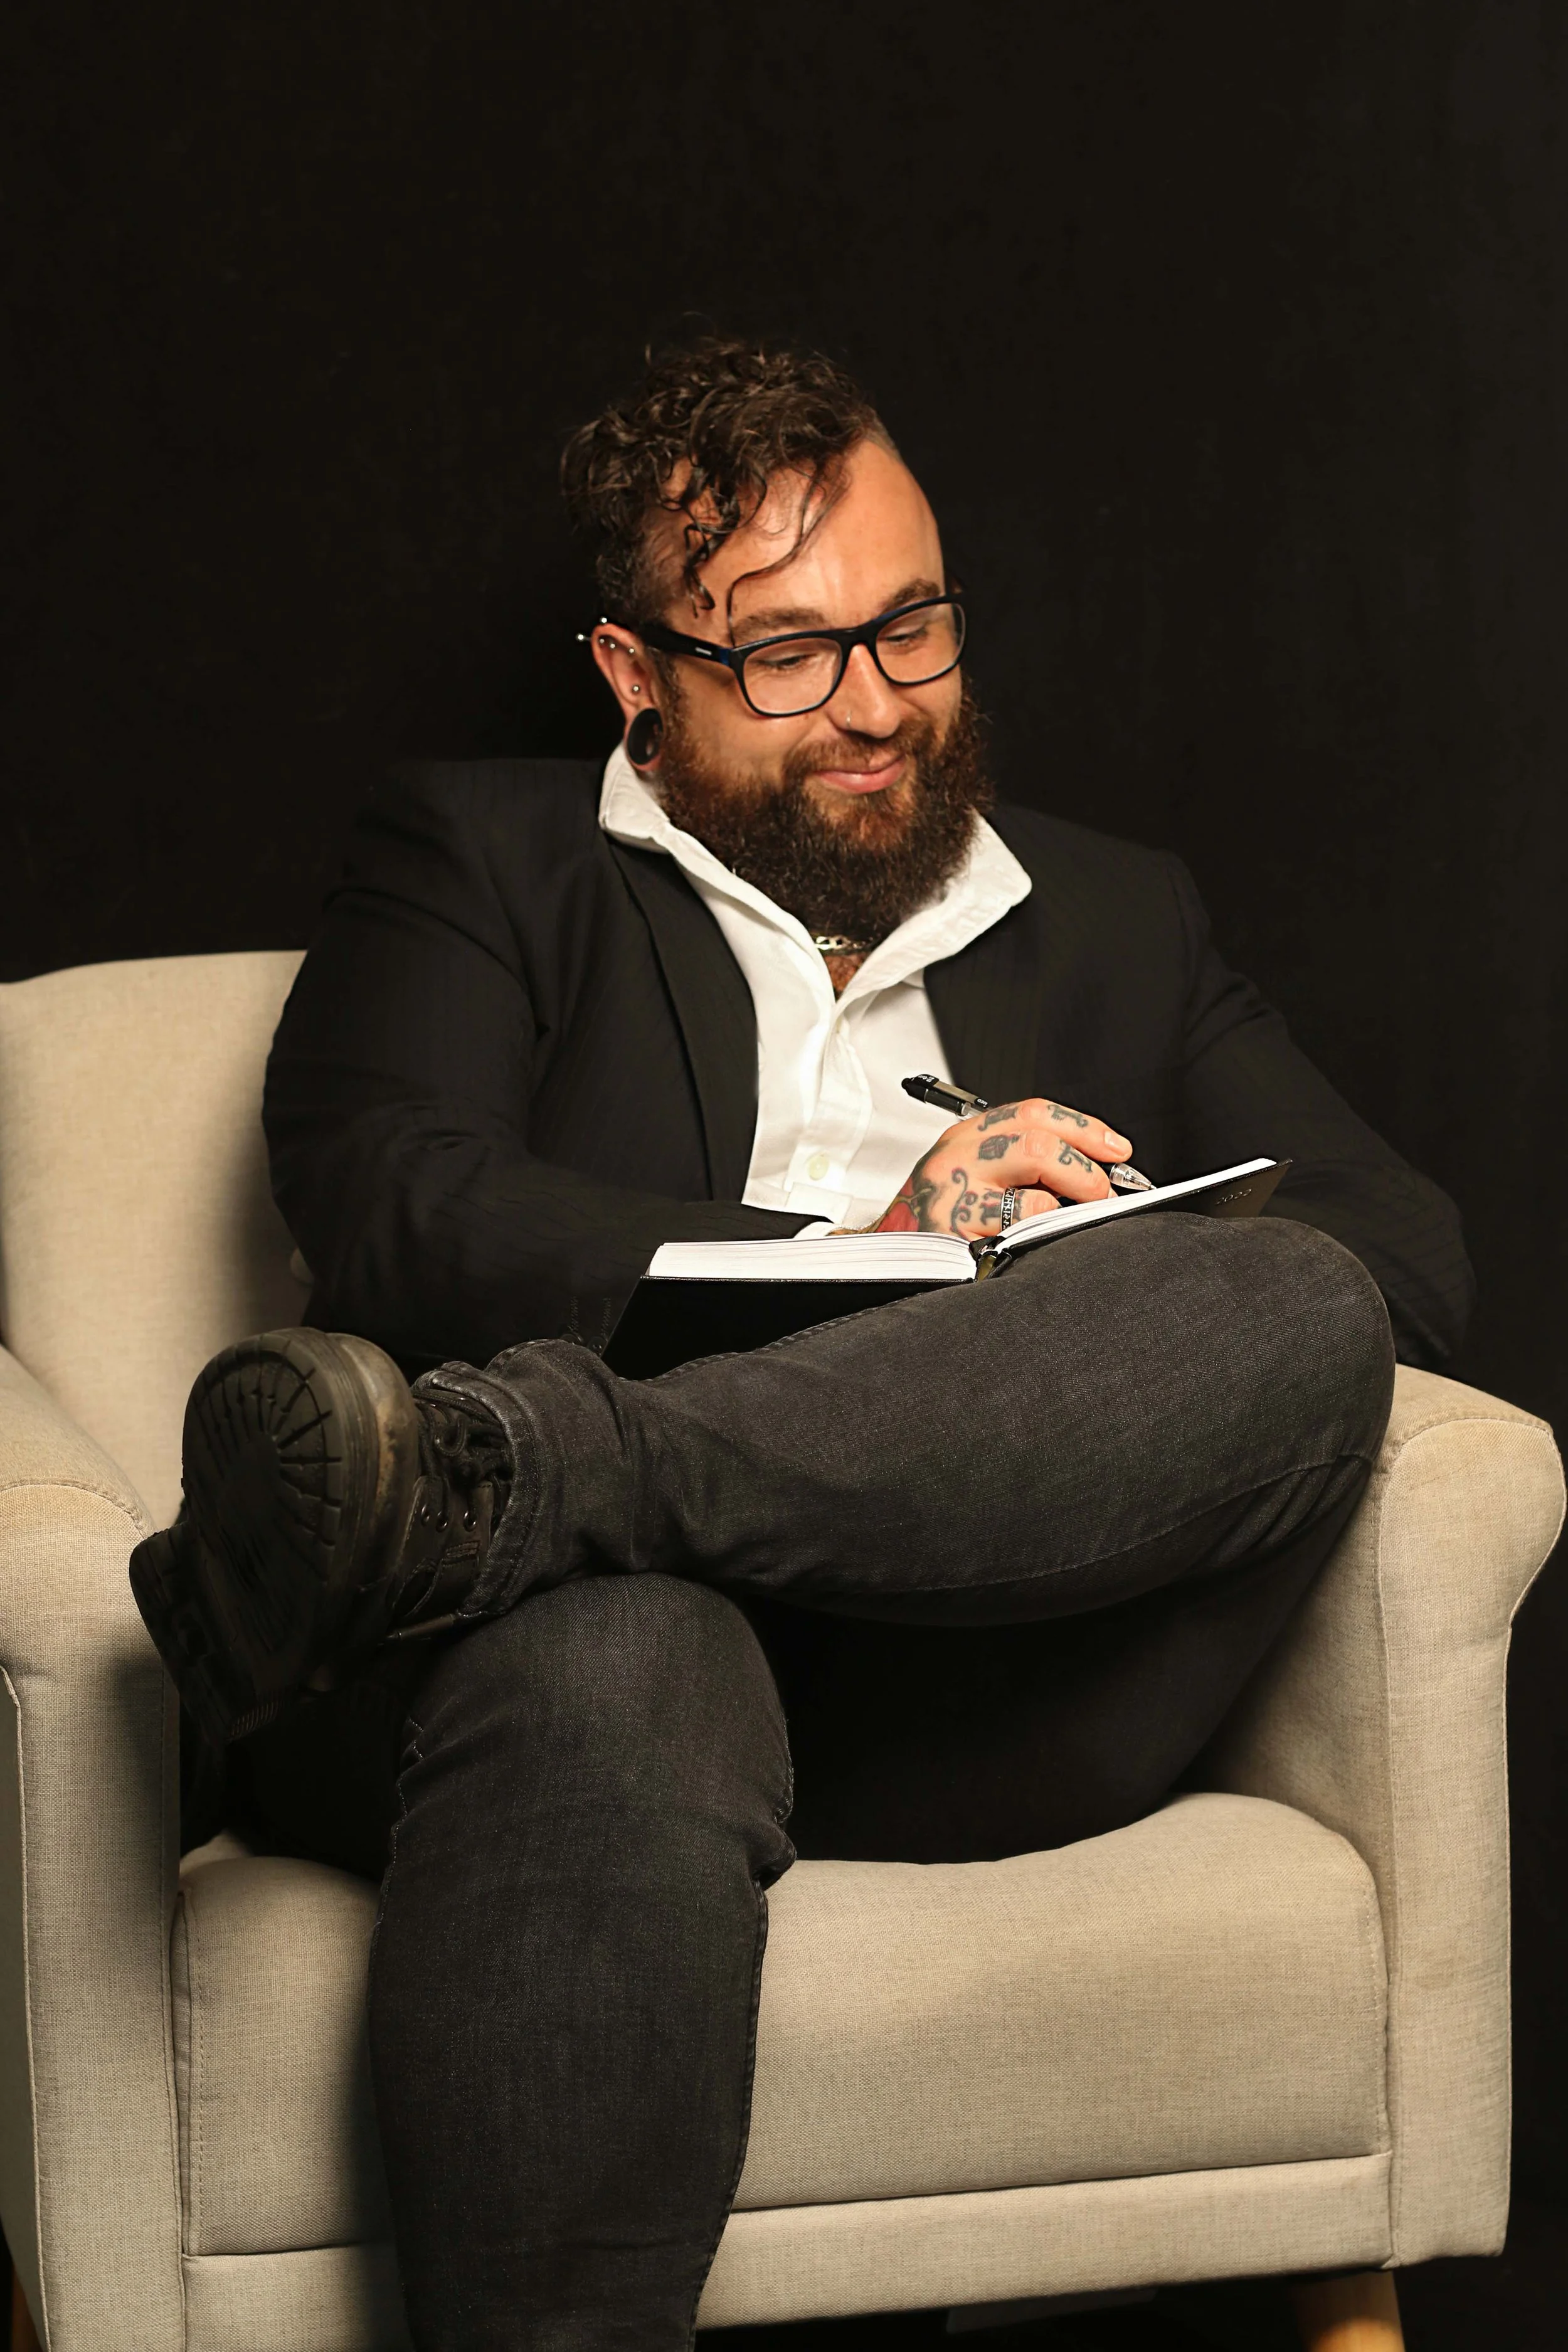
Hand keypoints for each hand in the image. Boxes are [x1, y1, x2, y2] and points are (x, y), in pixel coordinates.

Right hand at [871, 1098, 1133, 1241]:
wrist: (890, 1259)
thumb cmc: (939, 1221)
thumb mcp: (974, 1174)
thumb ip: (1020, 1160)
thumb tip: (1096, 1164)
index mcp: (966, 1136)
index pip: (1034, 1113)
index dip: (1084, 1127)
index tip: (1116, 1149)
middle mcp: (956, 1156)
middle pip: (1038, 1141)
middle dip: (1084, 1167)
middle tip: (1103, 1191)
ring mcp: (953, 1193)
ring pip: (1035, 1183)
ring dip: (1070, 1201)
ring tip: (1076, 1215)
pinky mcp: (956, 1232)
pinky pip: (1021, 1226)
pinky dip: (1043, 1231)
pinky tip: (1036, 1239)